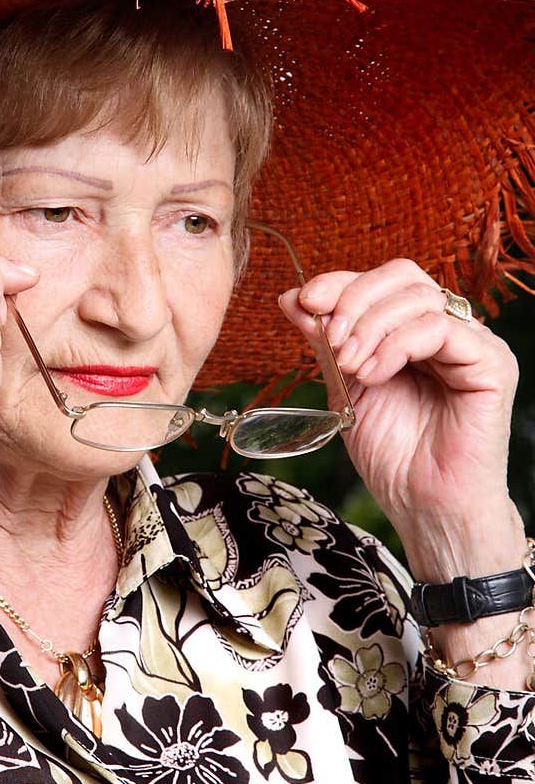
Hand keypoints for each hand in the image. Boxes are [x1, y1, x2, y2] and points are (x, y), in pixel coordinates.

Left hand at [278, 257, 519, 537]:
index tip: (303, 301)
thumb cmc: (392, 455)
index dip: (341, 283)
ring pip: (420, 298)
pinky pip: (441, 329)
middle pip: (403, 276)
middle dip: (355, 300)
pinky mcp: (492, 363)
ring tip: (350, 366)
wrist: (423, 506)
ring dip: (371, 327)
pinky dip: (398, 345)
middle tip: (331, 341)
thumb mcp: (345, 386)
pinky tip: (374, 374)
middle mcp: (449, 329)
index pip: (382, 282)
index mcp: (415, 330)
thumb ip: (326, 341)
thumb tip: (291, 296)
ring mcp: (474, 343)